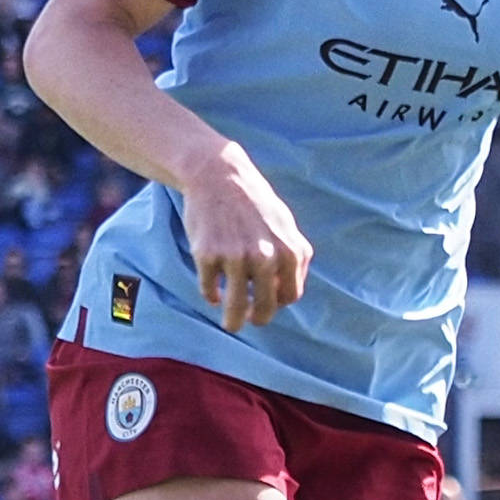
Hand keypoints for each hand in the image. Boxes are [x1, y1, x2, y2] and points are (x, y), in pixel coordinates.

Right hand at [180, 145, 309, 332]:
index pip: (290, 296)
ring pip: (236, 306)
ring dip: (233, 321)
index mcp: (290, 251)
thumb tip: (288, 294)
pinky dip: (211, 294)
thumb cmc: (254, 202)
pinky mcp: (207, 255)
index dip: (279, 303)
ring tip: (231, 325)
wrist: (218, 174)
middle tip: (251, 321)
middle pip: (265, 307)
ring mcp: (235, 257)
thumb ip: (292, 256)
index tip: (268, 302)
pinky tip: (212, 292)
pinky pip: (209, 289)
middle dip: (258, 319)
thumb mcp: (285, 225)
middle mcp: (265, 257)